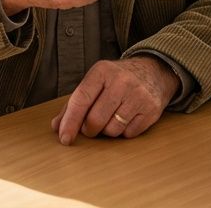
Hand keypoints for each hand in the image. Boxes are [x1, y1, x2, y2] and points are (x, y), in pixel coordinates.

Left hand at [49, 55, 178, 144]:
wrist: (154, 72)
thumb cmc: (118, 79)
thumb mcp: (96, 81)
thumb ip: (74, 103)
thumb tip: (56, 126)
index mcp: (102, 71)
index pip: (81, 99)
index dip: (70, 122)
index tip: (64, 138)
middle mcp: (121, 81)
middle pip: (95, 120)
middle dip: (89, 130)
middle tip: (91, 126)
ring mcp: (138, 95)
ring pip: (112, 130)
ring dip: (108, 131)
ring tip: (112, 117)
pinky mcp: (151, 109)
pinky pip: (129, 134)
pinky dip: (124, 132)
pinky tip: (127, 118)